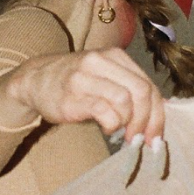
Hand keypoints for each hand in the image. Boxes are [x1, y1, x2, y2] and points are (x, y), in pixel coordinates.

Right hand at [0, 48, 164, 145]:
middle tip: (140, 138)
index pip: (149, 85)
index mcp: (115, 56)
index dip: (158, 114)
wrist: (35, 81)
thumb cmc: (75, 84)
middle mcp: (102, 62)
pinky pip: (104, 111)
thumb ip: (130, 89)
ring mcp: (86, 77)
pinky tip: (106, 128)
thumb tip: (158, 115)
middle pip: (142, 92)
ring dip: (127, 123)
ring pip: (125, 101)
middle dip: (147, 121)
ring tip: (119, 130)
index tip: (155, 136)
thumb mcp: (105, 78)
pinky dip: (112, 124)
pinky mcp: (73, 96)